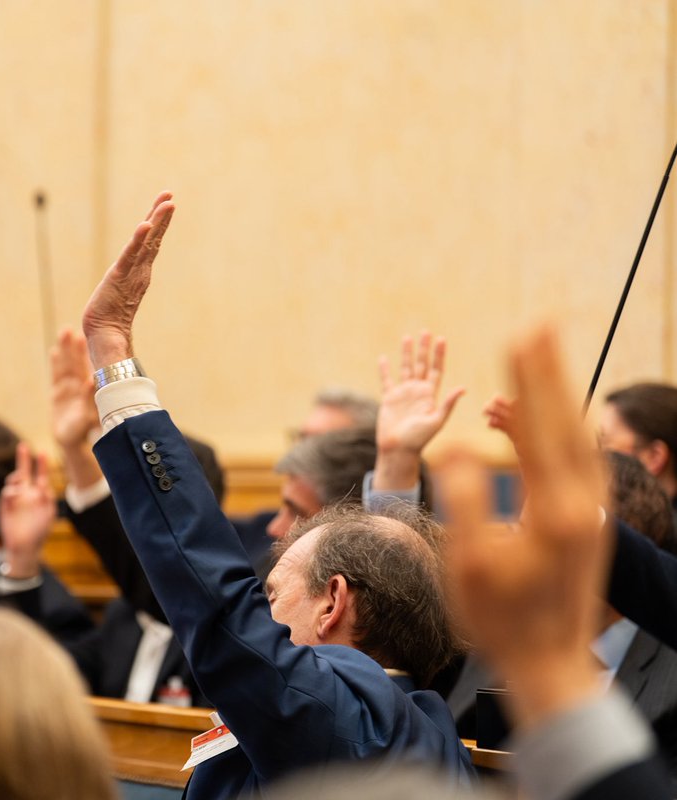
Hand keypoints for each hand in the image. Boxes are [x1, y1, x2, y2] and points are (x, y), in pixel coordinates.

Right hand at [0, 444, 54, 578]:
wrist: (25, 546)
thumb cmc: (39, 530)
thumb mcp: (49, 512)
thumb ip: (48, 497)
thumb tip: (43, 484)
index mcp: (39, 495)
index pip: (40, 476)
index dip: (41, 465)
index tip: (43, 453)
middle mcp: (27, 494)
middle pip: (23, 472)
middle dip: (23, 459)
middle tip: (22, 445)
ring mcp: (15, 499)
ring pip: (14, 481)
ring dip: (15, 477)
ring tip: (18, 479)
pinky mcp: (5, 506)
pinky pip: (7, 493)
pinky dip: (11, 491)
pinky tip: (15, 494)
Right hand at [50, 328, 97, 448]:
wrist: (74, 441)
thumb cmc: (87, 431)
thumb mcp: (89, 415)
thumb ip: (89, 398)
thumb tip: (92, 380)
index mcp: (93, 388)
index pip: (91, 366)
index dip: (89, 352)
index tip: (89, 336)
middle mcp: (81, 384)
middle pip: (78, 361)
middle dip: (75, 346)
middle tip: (74, 329)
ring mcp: (69, 387)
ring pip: (67, 365)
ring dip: (65, 350)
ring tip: (65, 333)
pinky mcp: (57, 393)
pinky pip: (56, 376)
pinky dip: (56, 364)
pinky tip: (54, 351)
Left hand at [82, 192, 174, 367]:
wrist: (106, 335)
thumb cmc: (109, 318)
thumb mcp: (120, 292)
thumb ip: (126, 284)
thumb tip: (130, 281)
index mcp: (140, 271)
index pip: (151, 242)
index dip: (158, 223)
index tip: (166, 204)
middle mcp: (140, 269)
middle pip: (154, 237)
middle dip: (161, 216)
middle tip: (169, 196)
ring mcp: (132, 272)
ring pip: (147, 242)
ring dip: (157, 221)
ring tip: (166, 203)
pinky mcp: (120, 276)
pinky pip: (131, 254)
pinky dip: (138, 239)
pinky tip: (145, 224)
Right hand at [372, 331, 464, 490]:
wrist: (399, 450)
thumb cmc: (419, 439)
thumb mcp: (437, 421)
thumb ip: (447, 404)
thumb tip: (462, 389)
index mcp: (430, 395)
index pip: (436, 370)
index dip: (439, 355)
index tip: (441, 339)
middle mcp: (417, 391)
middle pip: (421, 364)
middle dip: (424, 349)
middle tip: (426, 332)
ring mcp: (403, 394)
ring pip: (405, 368)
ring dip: (407, 353)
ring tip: (407, 338)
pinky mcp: (389, 399)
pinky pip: (386, 380)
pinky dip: (384, 370)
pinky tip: (383, 358)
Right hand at [437, 325, 605, 729]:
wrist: (549, 662)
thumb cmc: (499, 619)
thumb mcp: (468, 565)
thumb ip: (464, 503)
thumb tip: (454, 449)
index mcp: (552, 510)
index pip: (538, 428)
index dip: (526, 379)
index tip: (517, 336)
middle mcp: (581, 503)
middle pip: (566, 421)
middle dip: (548, 371)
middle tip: (537, 324)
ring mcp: (590, 511)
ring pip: (579, 438)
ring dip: (561, 394)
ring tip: (547, 358)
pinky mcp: (588, 519)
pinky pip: (582, 459)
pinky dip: (568, 426)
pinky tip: (561, 416)